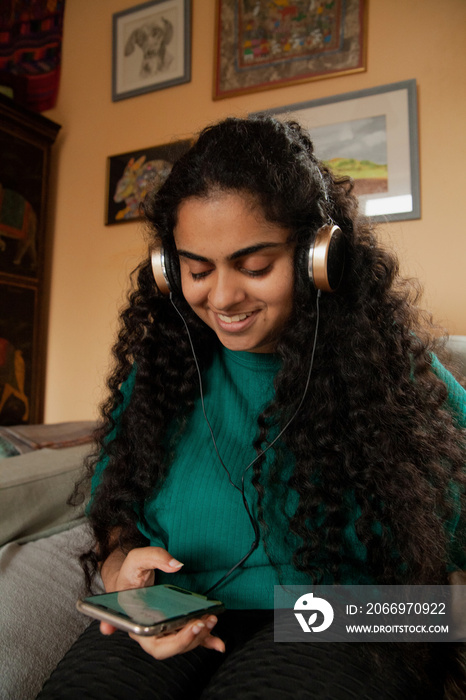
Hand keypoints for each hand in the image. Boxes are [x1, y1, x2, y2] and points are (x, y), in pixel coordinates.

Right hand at [99, 546, 224, 657]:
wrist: (132, 579)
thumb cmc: (130, 573)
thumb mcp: (136, 559)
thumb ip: (154, 557)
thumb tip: (176, 565)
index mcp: (137, 623)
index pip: (153, 641)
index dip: (172, 641)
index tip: (188, 625)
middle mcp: (150, 632)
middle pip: (170, 647)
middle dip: (189, 638)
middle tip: (201, 623)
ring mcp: (164, 630)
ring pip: (182, 643)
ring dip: (200, 636)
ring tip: (211, 619)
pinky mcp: (175, 626)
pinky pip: (190, 638)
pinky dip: (205, 641)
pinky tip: (218, 643)